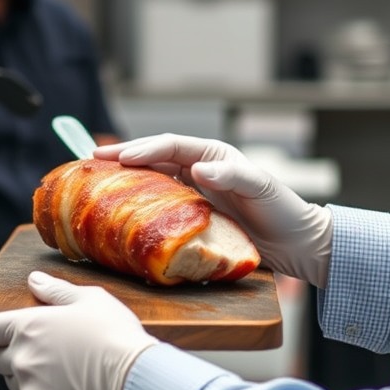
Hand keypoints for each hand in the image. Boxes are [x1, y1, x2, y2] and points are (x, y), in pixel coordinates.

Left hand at [0, 271, 157, 389]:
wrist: (132, 379)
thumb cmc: (114, 337)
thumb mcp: (89, 299)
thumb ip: (55, 290)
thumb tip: (35, 280)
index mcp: (28, 327)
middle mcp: (22, 359)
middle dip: (9, 354)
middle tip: (39, 350)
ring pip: (16, 385)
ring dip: (28, 378)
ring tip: (61, 372)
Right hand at [94, 135, 332, 286]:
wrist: (296, 243)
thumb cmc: (282, 210)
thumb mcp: (259, 188)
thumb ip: (231, 176)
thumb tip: (198, 168)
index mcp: (212, 155)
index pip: (170, 145)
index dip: (143, 148)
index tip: (118, 157)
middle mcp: (199, 169)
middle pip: (153, 158)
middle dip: (123, 157)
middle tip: (92, 160)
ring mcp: (193, 193)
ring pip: (152, 179)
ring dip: (126, 179)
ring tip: (97, 180)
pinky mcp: (192, 217)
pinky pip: (159, 205)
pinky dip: (138, 204)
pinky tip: (121, 210)